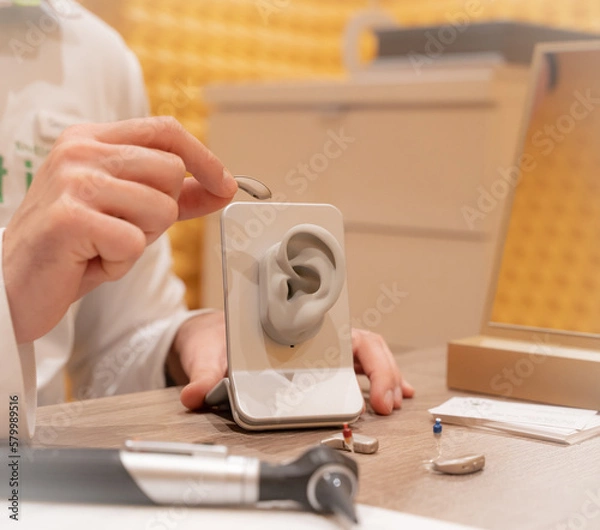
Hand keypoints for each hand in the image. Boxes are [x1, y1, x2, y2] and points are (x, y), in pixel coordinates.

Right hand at [3, 117, 237, 342]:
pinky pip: (134, 243)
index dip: (204, 158)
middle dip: (161, 212)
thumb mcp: (127, 209)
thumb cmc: (73, 245)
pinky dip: (119, 263)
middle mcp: (80, 151)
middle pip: (171, 172)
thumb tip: (223, 186)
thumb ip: (173, 194)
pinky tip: (90, 259)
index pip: (166, 130)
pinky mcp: (69, 218)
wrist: (14, 284)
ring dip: (140, 239)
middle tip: (122, 228)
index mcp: (91, 139)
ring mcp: (72, 181)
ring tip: (103, 244)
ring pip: (161, 209)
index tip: (225, 184)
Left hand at [173, 313, 413, 415]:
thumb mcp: (209, 352)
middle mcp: (310, 336)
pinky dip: (375, 378)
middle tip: (387, 402)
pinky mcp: (314, 365)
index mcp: (292, 326)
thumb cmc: (214, 337)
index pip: (340, 334)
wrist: (208, 335)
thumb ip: (205, 373)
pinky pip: (352, 368)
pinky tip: (387, 394)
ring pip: (363, 355)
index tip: (370, 387)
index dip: (365, 357)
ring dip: (384, 376)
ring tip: (394, 400)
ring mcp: (315, 350)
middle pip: (361, 345)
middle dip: (382, 372)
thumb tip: (195, 396)